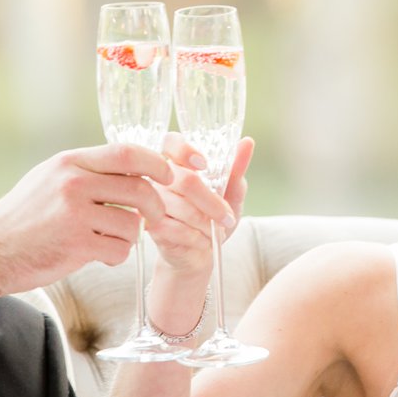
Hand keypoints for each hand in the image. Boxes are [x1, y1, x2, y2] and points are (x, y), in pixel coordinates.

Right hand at [0, 143, 172, 325]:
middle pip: (140, 189)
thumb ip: (85, 171)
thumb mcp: (48, 179)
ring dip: (129, 237)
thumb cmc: (21, 219)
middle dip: (156, 206)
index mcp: (69, 162)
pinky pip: (119, 250)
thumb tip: (131, 168)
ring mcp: (74, 214)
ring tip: (108, 240)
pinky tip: (98, 256)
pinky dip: (115, 256)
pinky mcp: (76, 245)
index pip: (127, 153)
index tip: (169, 175)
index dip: (156, 164)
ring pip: (133, 224)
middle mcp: (73, 183)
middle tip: (155, 217)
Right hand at [148, 133, 254, 279]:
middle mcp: (159, 179)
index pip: (171, 142)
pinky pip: (175, 229)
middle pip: (186, 181)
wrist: (199, 254)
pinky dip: (197, 238)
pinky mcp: (150, 226)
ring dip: (207, 224)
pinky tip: (201, 240)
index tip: (205, 165)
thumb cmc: (212, 218)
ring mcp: (151, 202)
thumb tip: (247, 143)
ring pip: (183, 208)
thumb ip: (235, 169)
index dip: (186, 150)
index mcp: (176, 163)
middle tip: (227, 218)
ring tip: (215, 231)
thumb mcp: (230, 193)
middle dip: (213, 203)